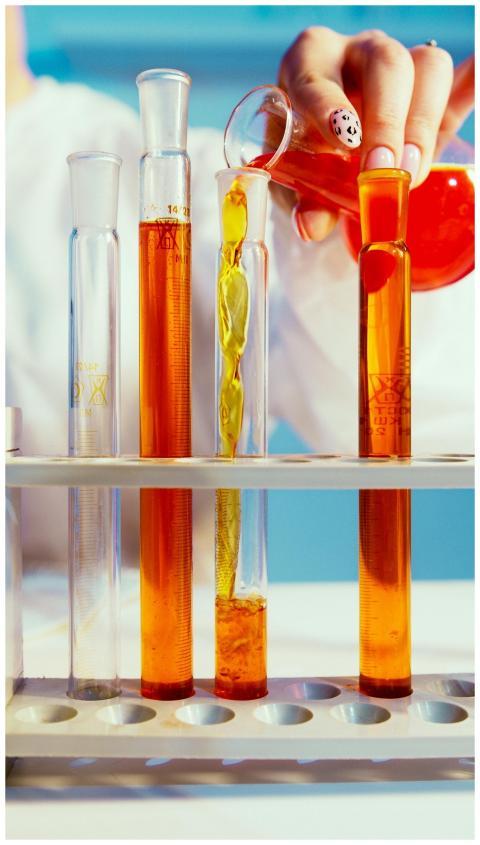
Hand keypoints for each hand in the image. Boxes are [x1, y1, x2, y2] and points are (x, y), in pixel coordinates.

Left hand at [275, 27, 473, 240]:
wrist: (330, 150)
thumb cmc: (306, 156)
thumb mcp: (297, 177)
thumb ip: (304, 199)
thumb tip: (312, 226)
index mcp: (310, 63)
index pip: (317, 74)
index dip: (330, 105)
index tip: (344, 140)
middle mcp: (357, 55)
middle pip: (386, 64)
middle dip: (388, 121)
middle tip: (384, 171)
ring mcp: (400, 66)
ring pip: (428, 67)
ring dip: (423, 123)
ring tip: (410, 172)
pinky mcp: (431, 92)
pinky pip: (459, 81)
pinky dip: (469, 87)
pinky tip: (473, 90)